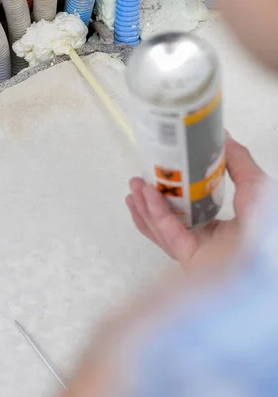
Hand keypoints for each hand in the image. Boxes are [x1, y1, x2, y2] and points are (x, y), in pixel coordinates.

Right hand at [126, 135, 265, 268]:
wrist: (268, 253)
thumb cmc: (268, 225)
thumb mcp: (256, 184)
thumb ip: (239, 161)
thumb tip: (224, 137)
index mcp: (227, 232)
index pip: (193, 215)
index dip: (173, 198)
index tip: (159, 179)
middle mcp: (211, 245)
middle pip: (171, 223)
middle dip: (150, 203)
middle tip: (137, 182)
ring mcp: (199, 255)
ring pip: (164, 230)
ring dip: (145, 207)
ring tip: (132, 188)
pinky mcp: (190, 260)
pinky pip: (168, 234)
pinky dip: (155, 213)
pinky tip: (145, 195)